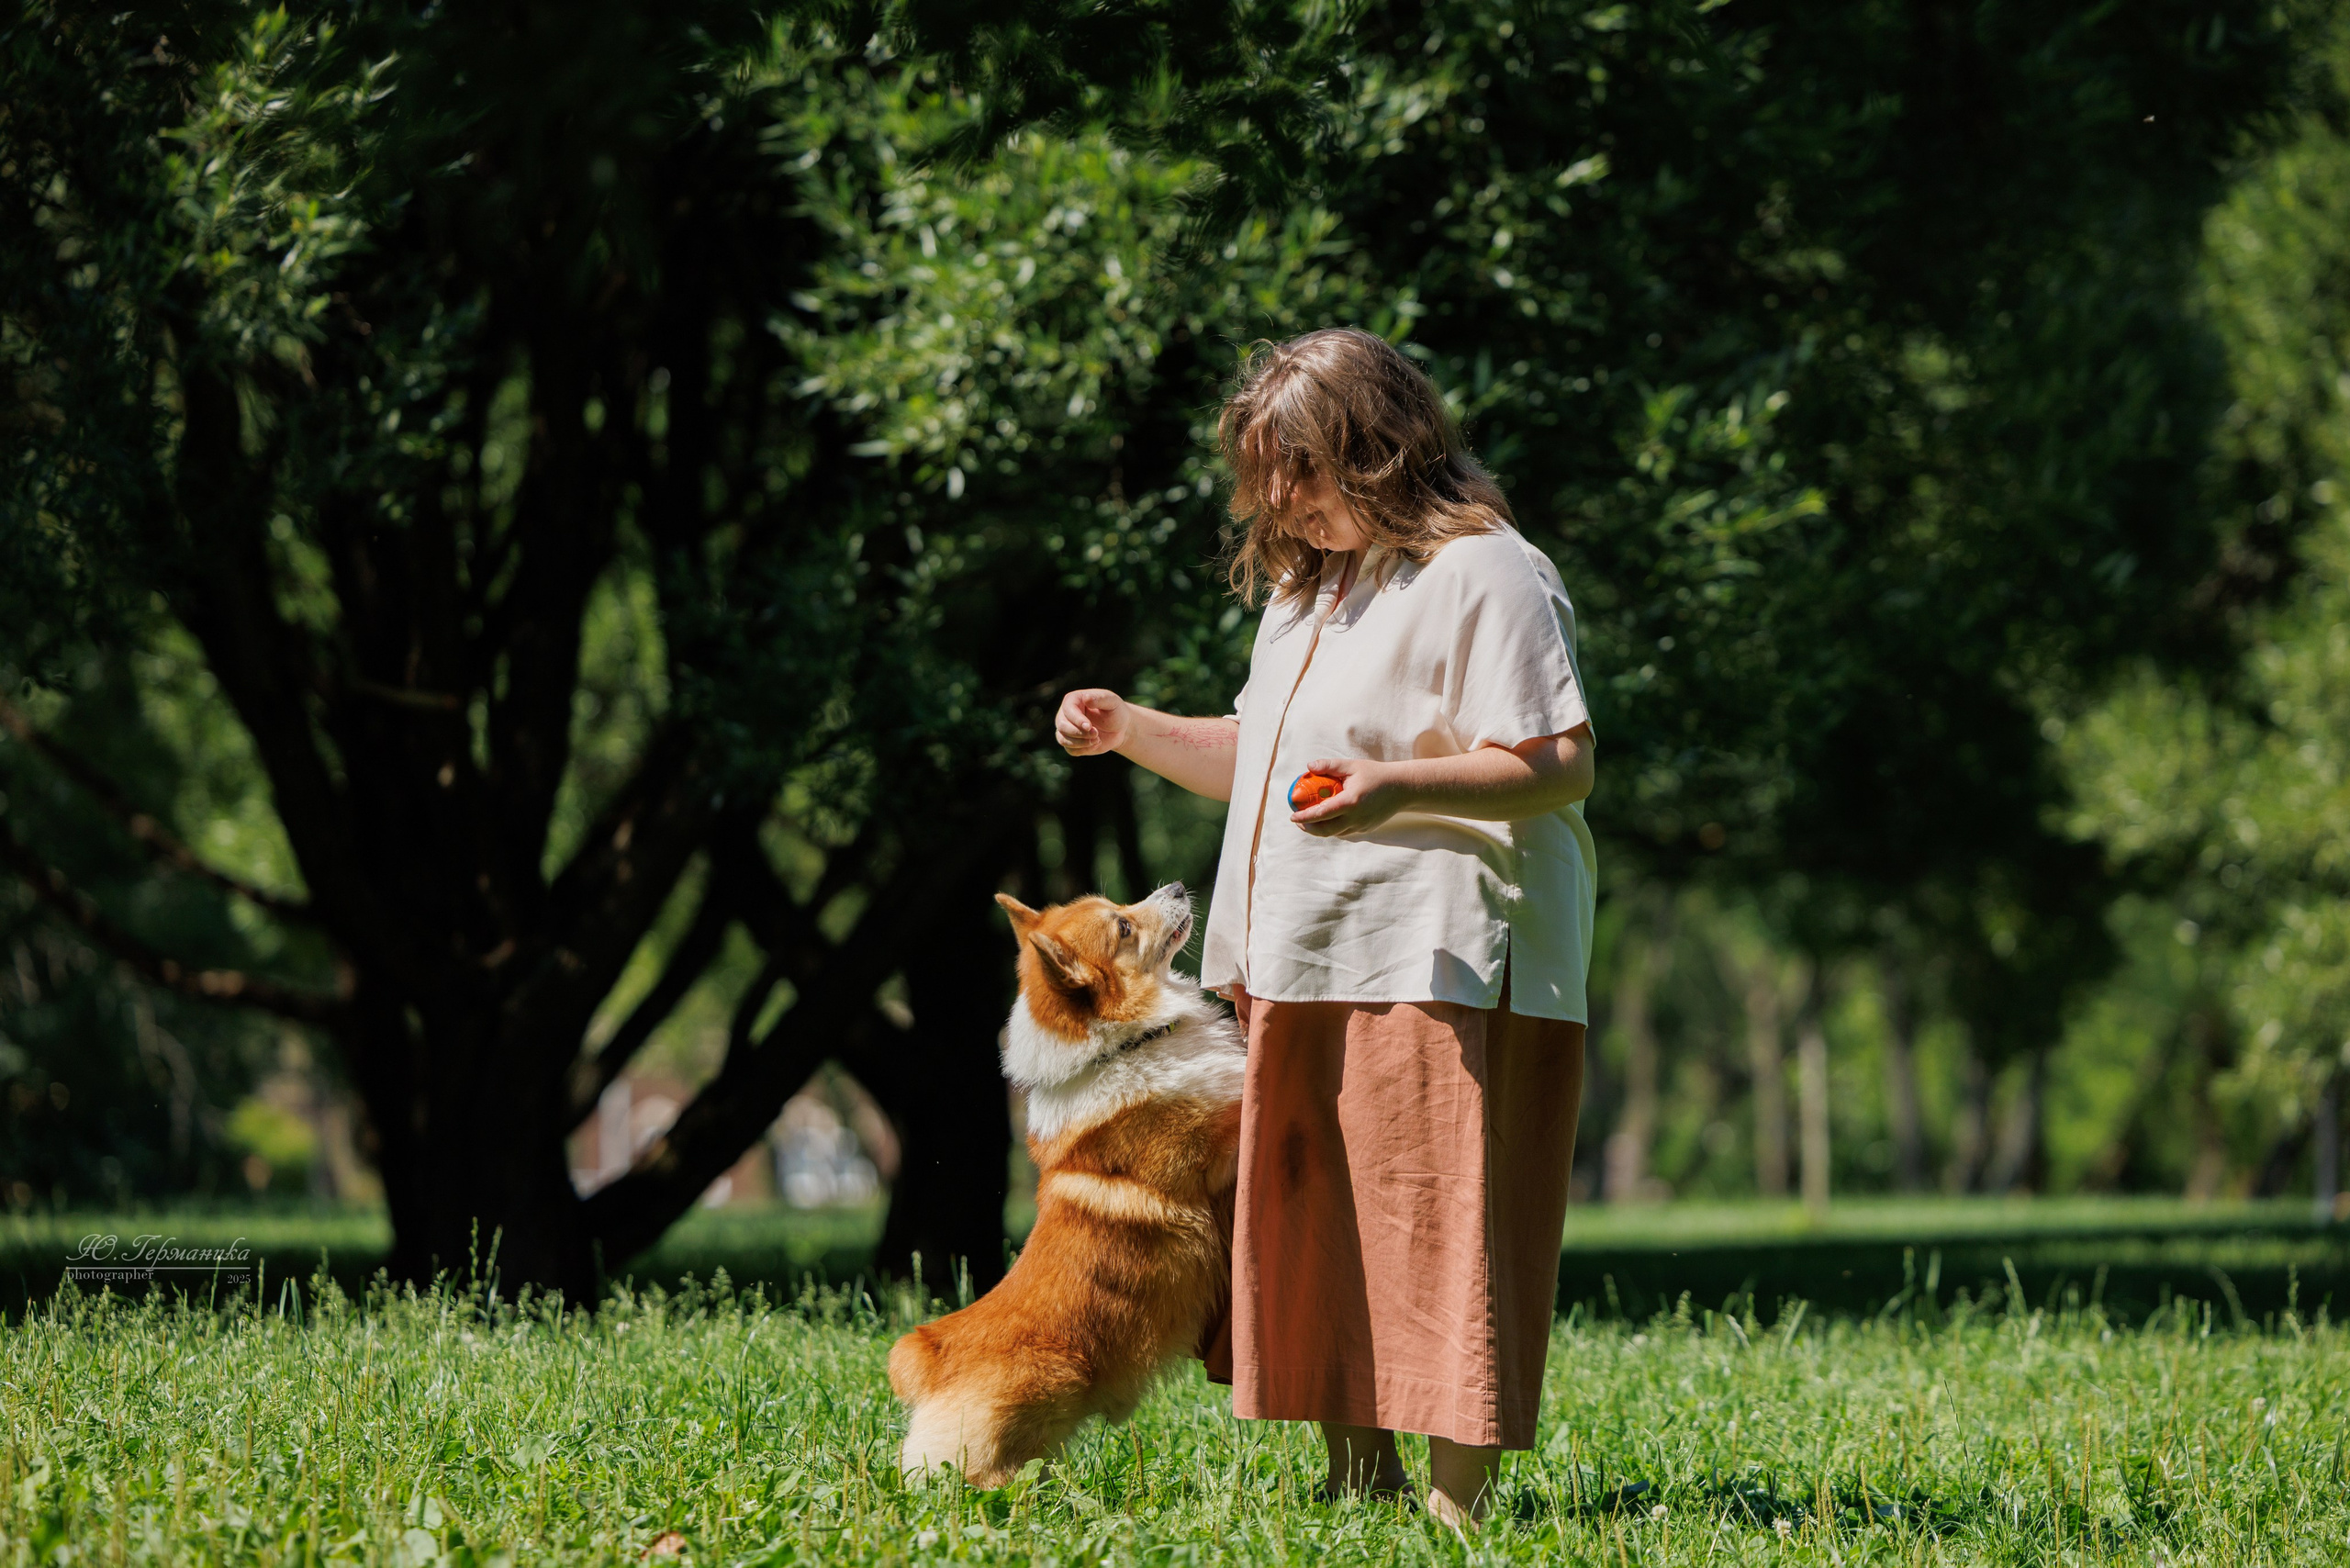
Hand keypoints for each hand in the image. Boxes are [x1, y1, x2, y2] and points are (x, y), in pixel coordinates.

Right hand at [1054, 688, 1130, 755]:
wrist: (1120, 728)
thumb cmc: (1115, 711)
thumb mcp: (1112, 702)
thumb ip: (1100, 699)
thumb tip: (1086, 698)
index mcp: (1073, 700)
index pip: (1067, 709)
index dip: (1076, 719)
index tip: (1089, 726)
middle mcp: (1066, 714)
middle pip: (1062, 726)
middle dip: (1079, 733)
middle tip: (1096, 734)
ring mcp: (1067, 729)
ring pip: (1063, 739)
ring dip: (1081, 743)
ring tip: (1098, 740)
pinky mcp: (1071, 743)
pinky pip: (1070, 750)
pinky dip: (1084, 749)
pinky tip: (1096, 744)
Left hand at [1290, 757, 1408, 836]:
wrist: (1401, 788)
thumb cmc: (1375, 774)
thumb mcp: (1352, 766)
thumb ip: (1329, 766)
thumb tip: (1308, 766)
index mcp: (1351, 802)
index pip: (1322, 813)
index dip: (1305, 817)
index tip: (1292, 816)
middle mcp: (1356, 817)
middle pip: (1326, 830)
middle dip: (1309, 828)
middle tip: (1298, 821)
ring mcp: (1362, 826)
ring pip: (1335, 833)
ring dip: (1320, 830)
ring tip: (1309, 821)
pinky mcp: (1366, 830)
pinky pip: (1344, 832)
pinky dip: (1333, 829)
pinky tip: (1327, 820)